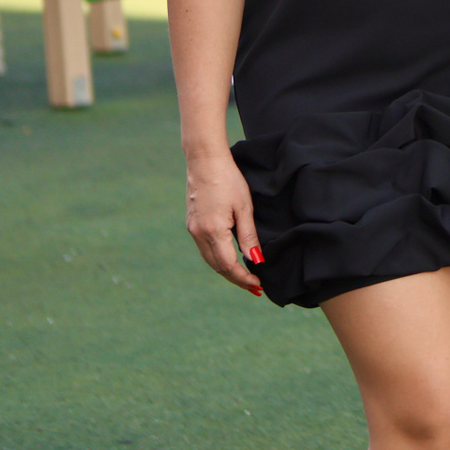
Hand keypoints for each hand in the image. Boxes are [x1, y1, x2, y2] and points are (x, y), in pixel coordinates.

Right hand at [185, 155, 263, 294]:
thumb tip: (255, 260)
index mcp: (213, 231)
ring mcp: (192, 229)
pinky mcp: (192, 224)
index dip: (243, 278)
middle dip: (236, 279)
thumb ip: (248, 236)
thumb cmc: (229, 180)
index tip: (258, 284)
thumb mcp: (244, 207)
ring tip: (245, 278)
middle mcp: (199, 234)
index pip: (228, 265)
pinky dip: (218, 258)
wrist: (205, 162)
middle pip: (217, 267)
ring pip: (210, 259)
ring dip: (226, 271)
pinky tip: (230, 259)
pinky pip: (205, 249)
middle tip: (255, 287)